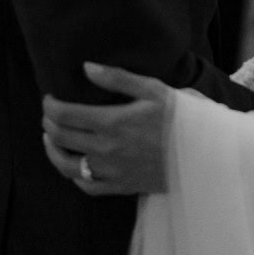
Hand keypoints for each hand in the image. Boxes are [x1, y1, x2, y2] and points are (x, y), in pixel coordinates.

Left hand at [42, 63, 171, 195]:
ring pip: (66, 166)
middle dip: (49, 123)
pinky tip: (73, 165)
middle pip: (61, 137)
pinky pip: (87, 186)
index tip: (50, 97)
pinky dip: (73, 175)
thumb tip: (86, 67)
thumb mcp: (154, 89)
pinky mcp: (122, 187)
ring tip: (50, 138)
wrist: (204, 154)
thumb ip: (117, 78)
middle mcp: (107, 149)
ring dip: (53, 150)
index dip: (50, 105)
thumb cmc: (181, 118)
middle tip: (49, 113)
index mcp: (113, 122)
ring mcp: (112, 171)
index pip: (65, 115)